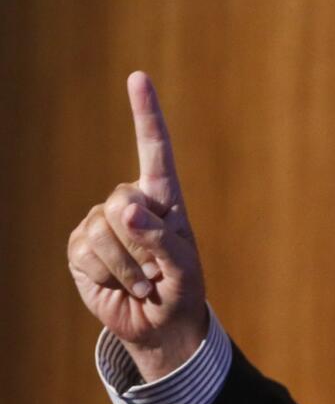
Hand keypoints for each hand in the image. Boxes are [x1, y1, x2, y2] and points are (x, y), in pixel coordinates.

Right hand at [67, 72, 206, 380]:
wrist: (160, 325)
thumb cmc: (182, 291)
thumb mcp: (185, 269)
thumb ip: (162, 240)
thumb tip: (126, 211)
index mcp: (164, 200)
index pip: (154, 150)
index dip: (146, 114)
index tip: (137, 78)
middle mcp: (129, 204)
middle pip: (121, 204)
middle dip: (142, 244)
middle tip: (159, 271)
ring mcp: (100, 225)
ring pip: (101, 231)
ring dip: (127, 266)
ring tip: (144, 282)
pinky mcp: (79, 249)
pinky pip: (85, 254)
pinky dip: (108, 276)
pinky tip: (121, 286)